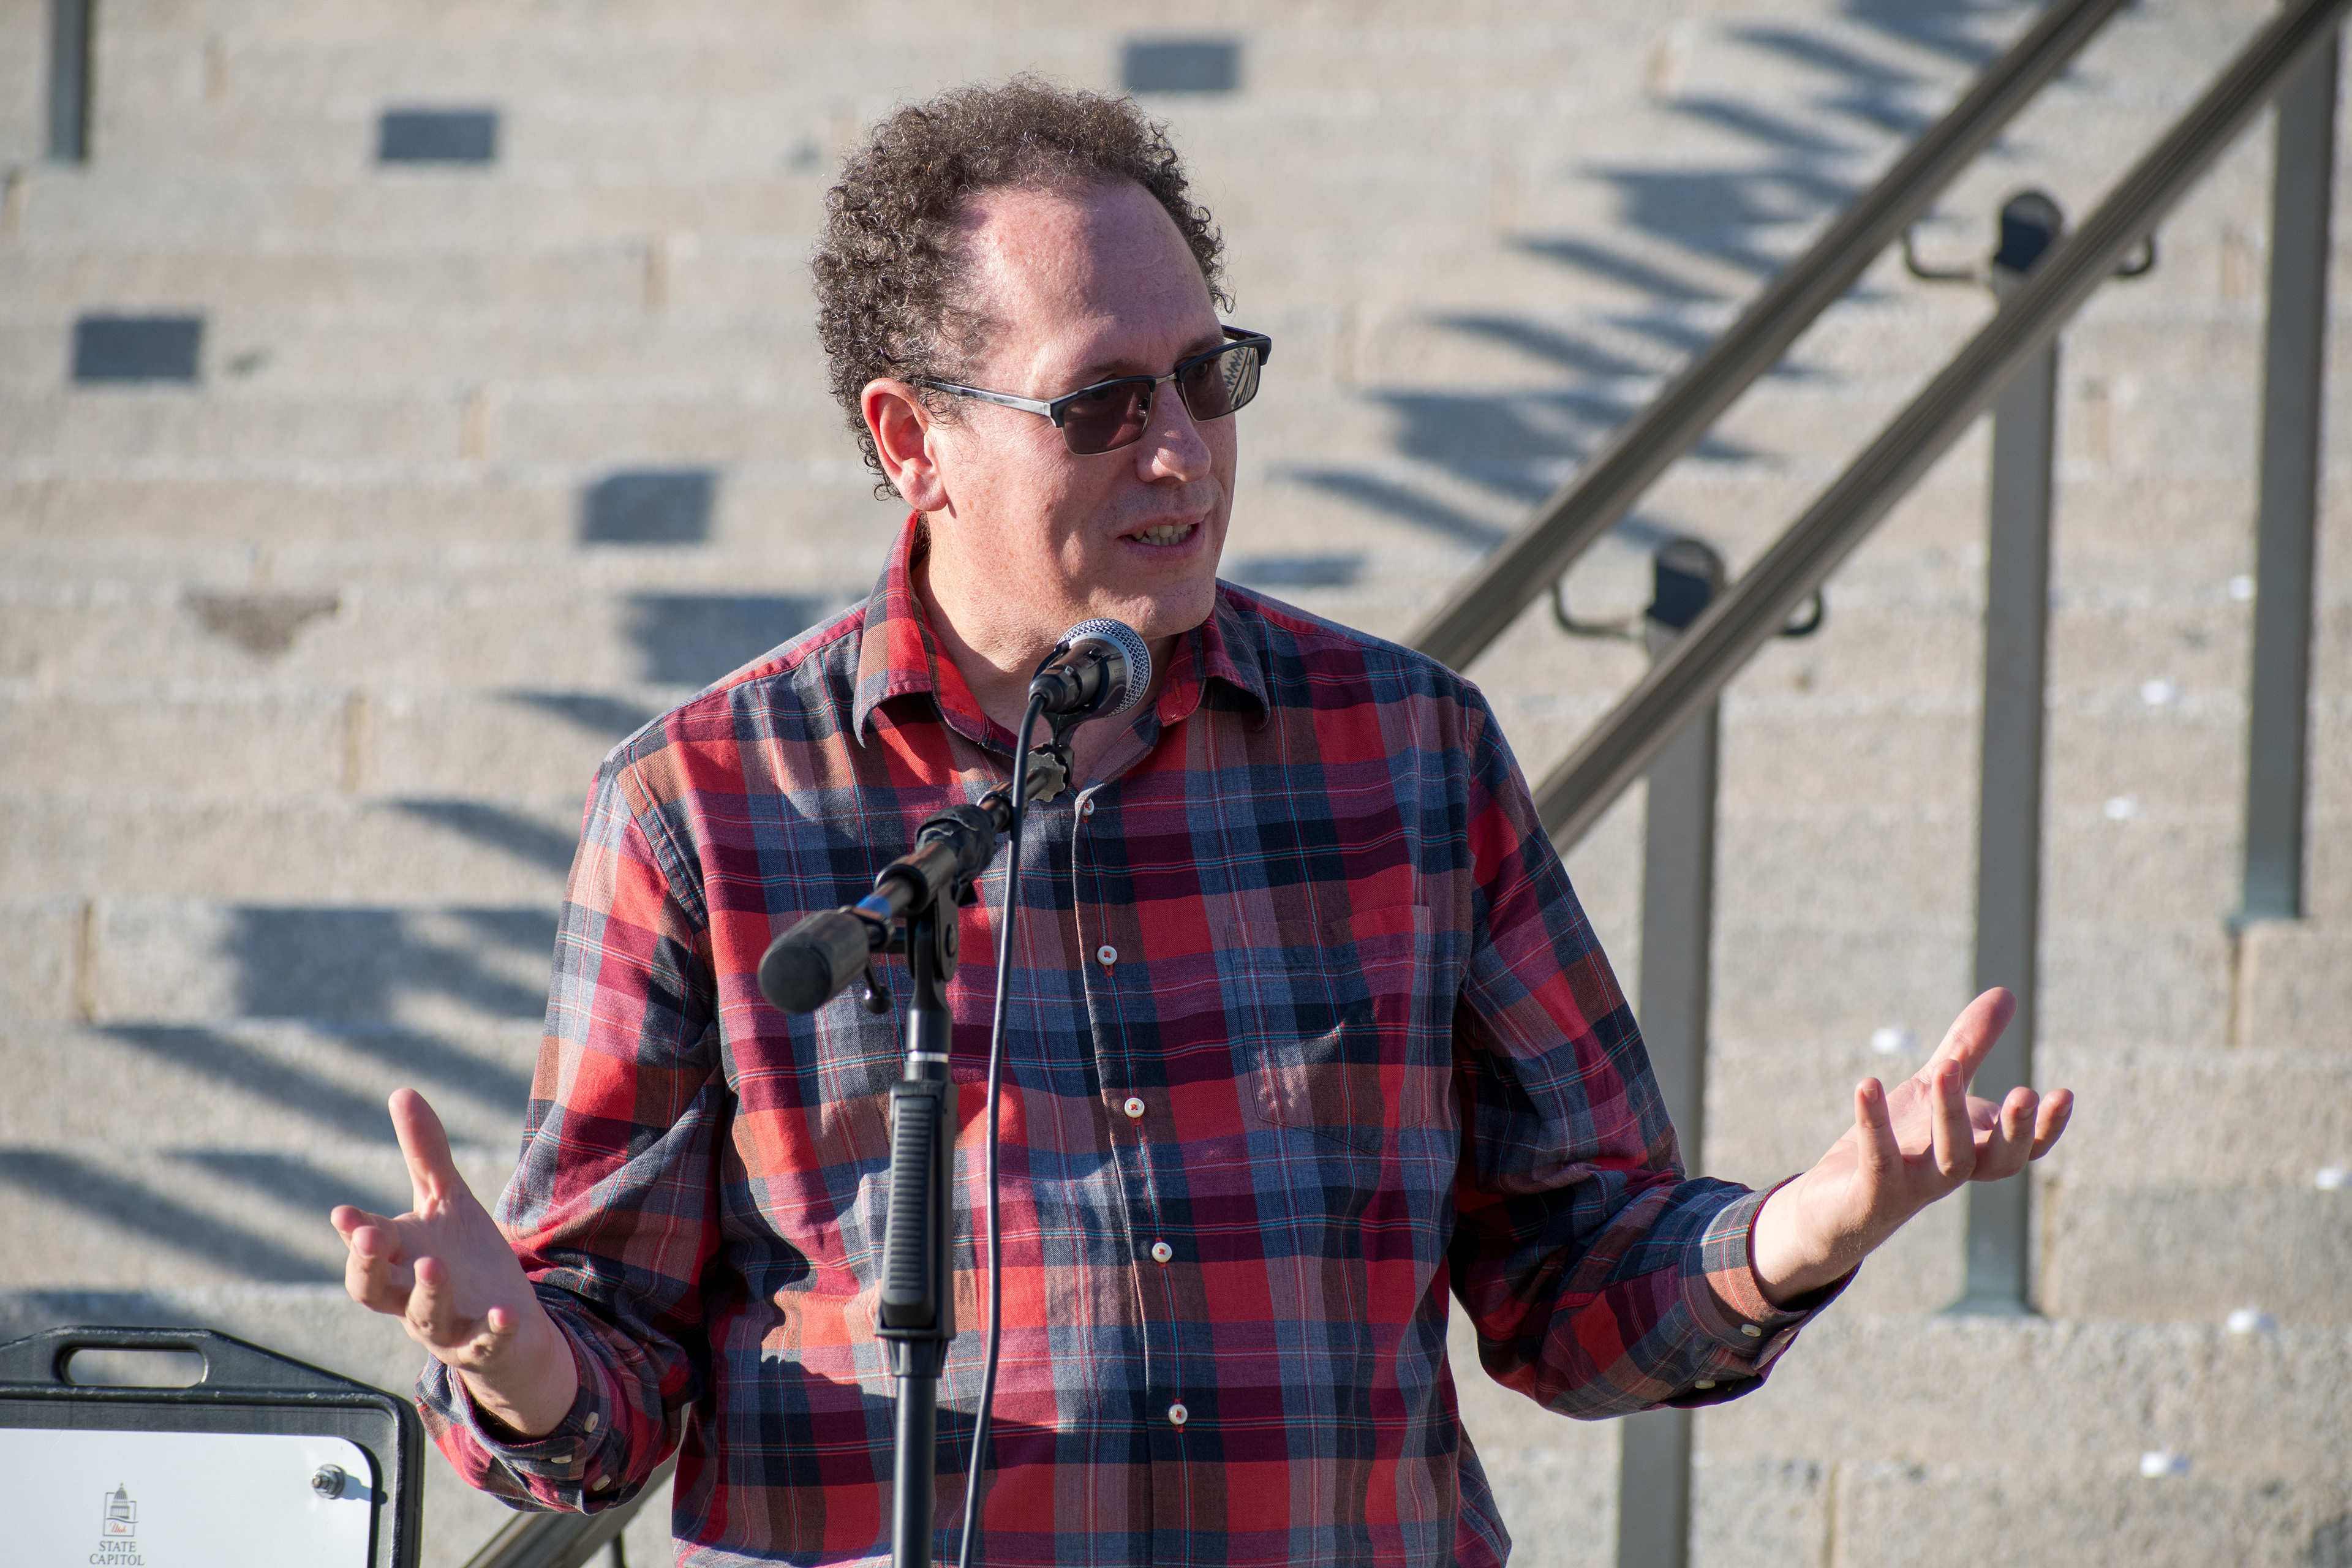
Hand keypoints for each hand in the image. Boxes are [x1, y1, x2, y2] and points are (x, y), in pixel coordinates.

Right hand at [331, 1088, 578, 1437]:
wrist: (502, 1319)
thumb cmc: (461, 1257)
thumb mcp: (446, 1200)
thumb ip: (425, 1154)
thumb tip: (403, 1091)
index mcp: (396, 1258)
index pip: (367, 1245)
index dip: (354, 1231)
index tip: (343, 1212)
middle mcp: (409, 1296)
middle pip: (372, 1289)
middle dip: (366, 1264)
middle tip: (368, 1235)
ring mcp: (444, 1325)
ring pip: (424, 1318)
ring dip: (427, 1293)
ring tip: (431, 1265)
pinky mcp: (482, 1344)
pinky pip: (484, 1343)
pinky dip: (492, 1330)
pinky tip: (505, 1314)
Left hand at [1749, 988, 2073, 1305]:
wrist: (1837, 1203)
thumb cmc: (1898, 1141)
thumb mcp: (1933, 1086)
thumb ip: (1969, 1046)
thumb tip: (2006, 994)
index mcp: (1976, 1150)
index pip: (2024, 1147)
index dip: (2046, 1127)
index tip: (2063, 1093)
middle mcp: (1953, 1172)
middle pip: (1998, 1160)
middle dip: (2013, 1129)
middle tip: (2024, 1093)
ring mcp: (1916, 1187)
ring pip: (1949, 1161)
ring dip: (1950, 1115)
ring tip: (1944, 1067)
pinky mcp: (1873, 1194)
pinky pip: (1880, 1160)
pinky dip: (1874, 1124)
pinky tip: (1867, 1084)